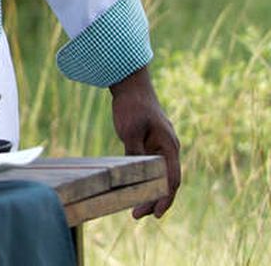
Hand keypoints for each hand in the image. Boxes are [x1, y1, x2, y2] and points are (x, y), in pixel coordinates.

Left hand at [109, 66, 180, 217]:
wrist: (131, 85)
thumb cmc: (131, 106)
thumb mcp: (130, 131)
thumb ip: (134, 153)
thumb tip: (134, 174)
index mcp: (169, 147)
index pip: (171, 180)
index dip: (164, 199)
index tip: (155, 214)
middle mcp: (169, 148)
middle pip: (166, 181)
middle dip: (154, 200)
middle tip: (137, 216)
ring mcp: (162, 145)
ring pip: (160, 175)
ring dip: (150, 191)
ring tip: (135, 208)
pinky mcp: (152, 142)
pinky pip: (153, 166)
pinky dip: (146, 179)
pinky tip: (135, 187)